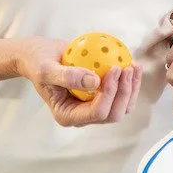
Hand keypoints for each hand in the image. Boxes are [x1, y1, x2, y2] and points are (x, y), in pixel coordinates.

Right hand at [16, 37, 140, 127]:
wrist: (41, 55)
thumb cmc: (38, 62)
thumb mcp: (46, 68)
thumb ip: (66, 76)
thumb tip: (94, 82)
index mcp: (68, 115)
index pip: (97, 112)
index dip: (110, 93)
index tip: (114, 68)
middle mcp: (82, 116)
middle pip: (113, 114)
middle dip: (124, 93)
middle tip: (127, 68)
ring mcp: (92, 107)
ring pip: (121, 107)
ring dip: (131, 89)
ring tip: (134, 66)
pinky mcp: (100, 97)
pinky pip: (120, 95)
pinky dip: (130, 82)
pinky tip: (133, 64)